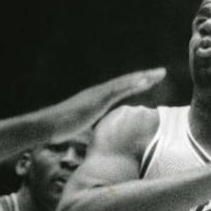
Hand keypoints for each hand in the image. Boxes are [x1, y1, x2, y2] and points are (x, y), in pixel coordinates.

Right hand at [46, 68, 165, 143]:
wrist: (47, 125)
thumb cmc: (61, 128)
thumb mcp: (82, 130)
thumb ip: (93, 131)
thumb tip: (97, 138)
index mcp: (98, 99)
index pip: (122, 89)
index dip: (137, 84)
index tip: (151, 80)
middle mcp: (99, 92)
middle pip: (126, 83)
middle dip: (144, 77)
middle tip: (162, 72)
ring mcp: (97, 94)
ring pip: (124, 83)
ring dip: (142, 78)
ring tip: (158, 74)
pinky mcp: (96, 99)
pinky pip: (116, 90)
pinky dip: (130, 84)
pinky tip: (142, 81)